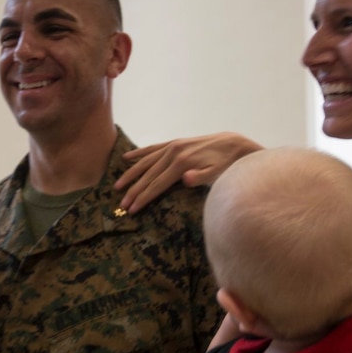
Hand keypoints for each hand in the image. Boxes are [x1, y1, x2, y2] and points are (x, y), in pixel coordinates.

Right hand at [115, 133, 262, 213]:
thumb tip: (186, 179)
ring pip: (146, 162)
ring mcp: (172, 146)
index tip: (132, 209)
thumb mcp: (219, 173)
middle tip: (121, 204)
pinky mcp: (174, 143)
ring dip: (131, 174)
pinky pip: (152, 149)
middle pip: (148, 175)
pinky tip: (126, 157)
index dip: (143, 197)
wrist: (234, 145)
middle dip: (133, 191)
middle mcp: (173, 153)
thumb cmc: (227, 165)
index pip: (157, 184)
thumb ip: (202, 177)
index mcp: (182, 163)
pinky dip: (139, 153)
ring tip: (117, 186)